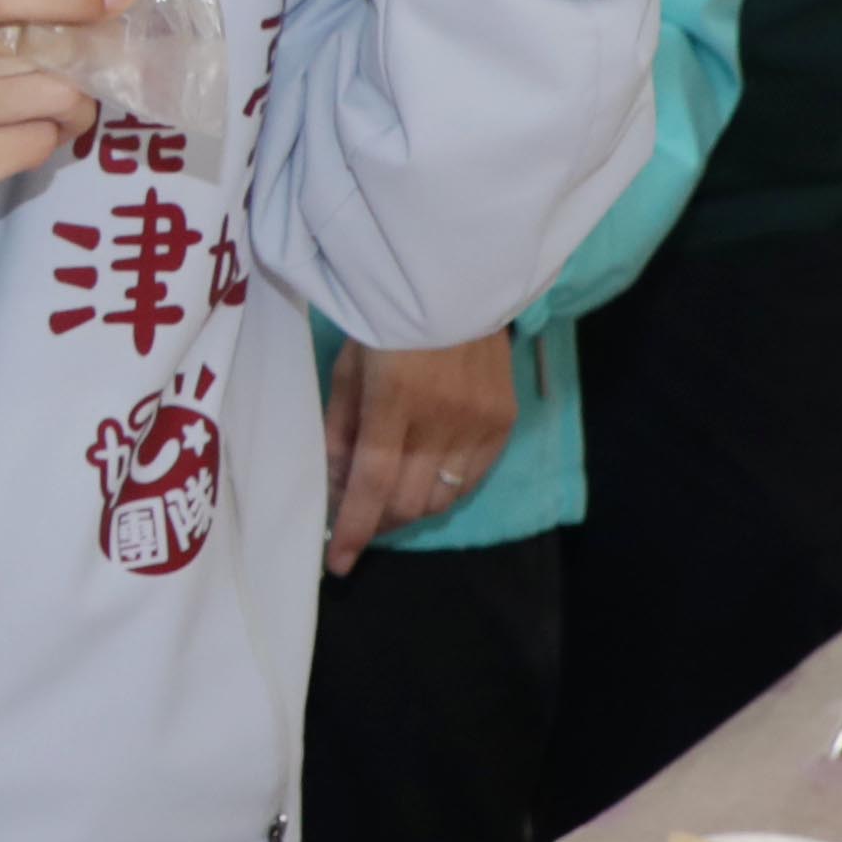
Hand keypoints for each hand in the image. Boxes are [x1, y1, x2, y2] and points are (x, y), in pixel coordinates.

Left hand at [323, 334, 514, 575]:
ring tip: (390, 498)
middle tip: (359, 517)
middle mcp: (443, 418)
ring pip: (443, 498)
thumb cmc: (387, 317)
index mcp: (394, 399)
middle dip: (379, 521)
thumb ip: (341, 429)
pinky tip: (426, 477)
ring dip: (411, 507)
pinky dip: (446, 489)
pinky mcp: (504, 420)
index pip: (373, 485)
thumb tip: (336, 486)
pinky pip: (472, 478)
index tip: (338, 563)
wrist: (457, 278)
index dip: (355, 529)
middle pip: (409, 501)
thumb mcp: (349, 367)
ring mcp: (479, 422)